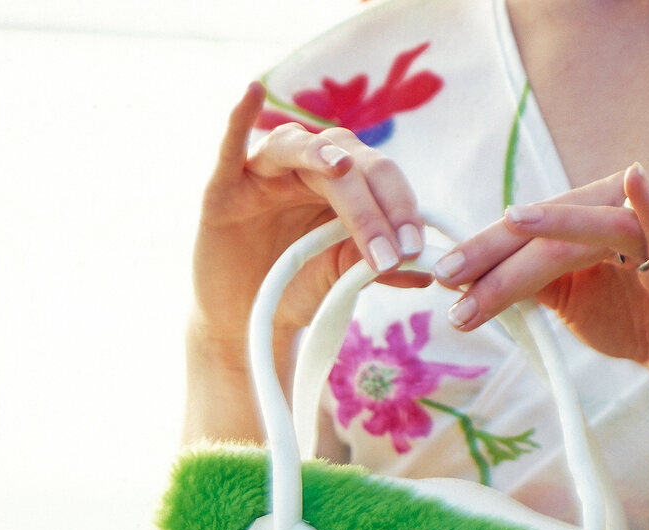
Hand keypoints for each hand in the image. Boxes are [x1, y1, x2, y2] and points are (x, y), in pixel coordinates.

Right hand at [191, 81, 424, 348]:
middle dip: (372, 209)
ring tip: (342, 169)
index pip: (381, 181)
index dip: (401, 210)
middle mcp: (307, 168)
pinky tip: (252, 91)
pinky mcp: (223, 188)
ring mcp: (264, 172)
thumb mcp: (339, 280)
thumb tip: (425, 271)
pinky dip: (239, 118)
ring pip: (297, 148)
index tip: (414, 251)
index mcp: (344, 185)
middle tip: (392, 252)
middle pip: (347, 166)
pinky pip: (230, 148)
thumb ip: (374, 267)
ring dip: (320, 155)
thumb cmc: (294, 290)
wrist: (244, 319)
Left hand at [433, 164, 648, 416]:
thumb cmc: (634, 324)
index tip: (441, 271)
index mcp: (593, 225)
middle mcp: (623, 219)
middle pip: (551, 228)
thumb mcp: (569, 301)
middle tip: (448, 273)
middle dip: (497, 250)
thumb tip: (471, 276)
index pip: (530, 232)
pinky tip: (633, 180)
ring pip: (592, 232)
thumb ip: (532, 282)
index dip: (485, 249)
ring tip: (511, 225)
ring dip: (548, 234)